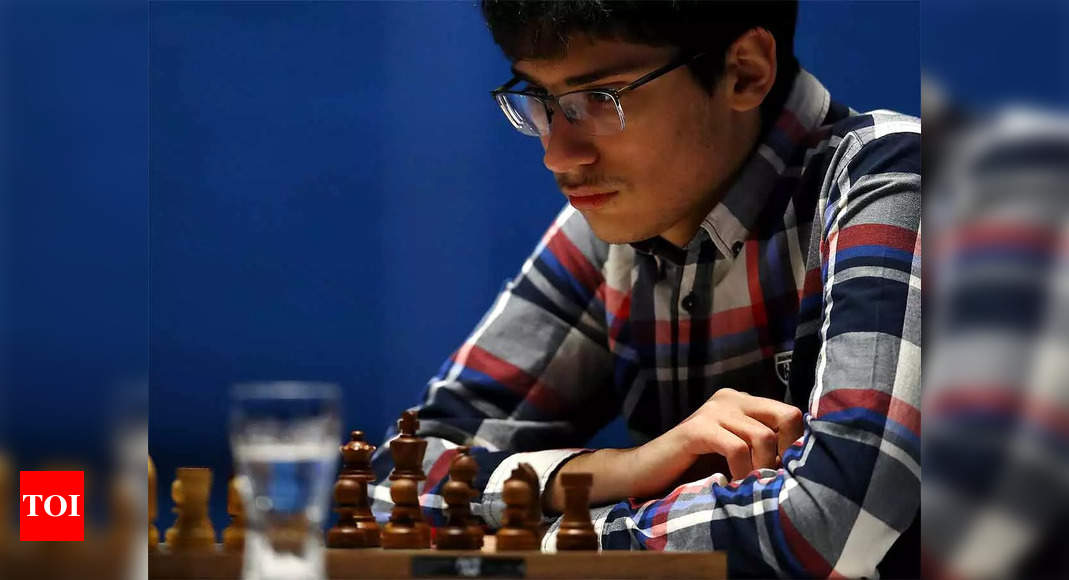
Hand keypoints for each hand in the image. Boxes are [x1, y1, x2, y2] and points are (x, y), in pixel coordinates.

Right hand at [671, 388, 803, 479]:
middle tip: (772, 479)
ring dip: (762, 469)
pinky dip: (741, 472)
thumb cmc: (693, 468)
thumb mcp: (735, 454)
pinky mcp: (697, 428)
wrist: (646, 472)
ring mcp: (713, 410)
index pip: (792, 414)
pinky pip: (736, 449)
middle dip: (787, 452)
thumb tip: (801, 462)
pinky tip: (731, 485)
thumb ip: (761, 448)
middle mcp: (731, 399)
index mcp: (743, 402)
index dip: (795, 445)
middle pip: (787, 416)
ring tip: (750, 487)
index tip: (783, 472)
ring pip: (763, 437)